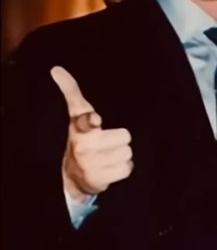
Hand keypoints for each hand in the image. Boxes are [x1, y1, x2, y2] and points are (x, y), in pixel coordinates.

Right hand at [50, 66, 132, 201]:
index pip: (85, 120)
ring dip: (122, 155)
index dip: (92, 120)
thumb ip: (71, 92)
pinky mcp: (99, 180)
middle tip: (109, 143)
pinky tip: (110, 168)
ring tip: (109, 156)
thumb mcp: (77, 116)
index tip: (96, 120)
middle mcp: (83, 146)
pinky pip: (127, 169)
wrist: (73, 176)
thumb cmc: (81, 138)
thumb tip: (56, 69)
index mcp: (78, 128)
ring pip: (127, 153)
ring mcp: (91, 164)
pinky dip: (123, 169)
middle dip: (121, 139)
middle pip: (125, 136)